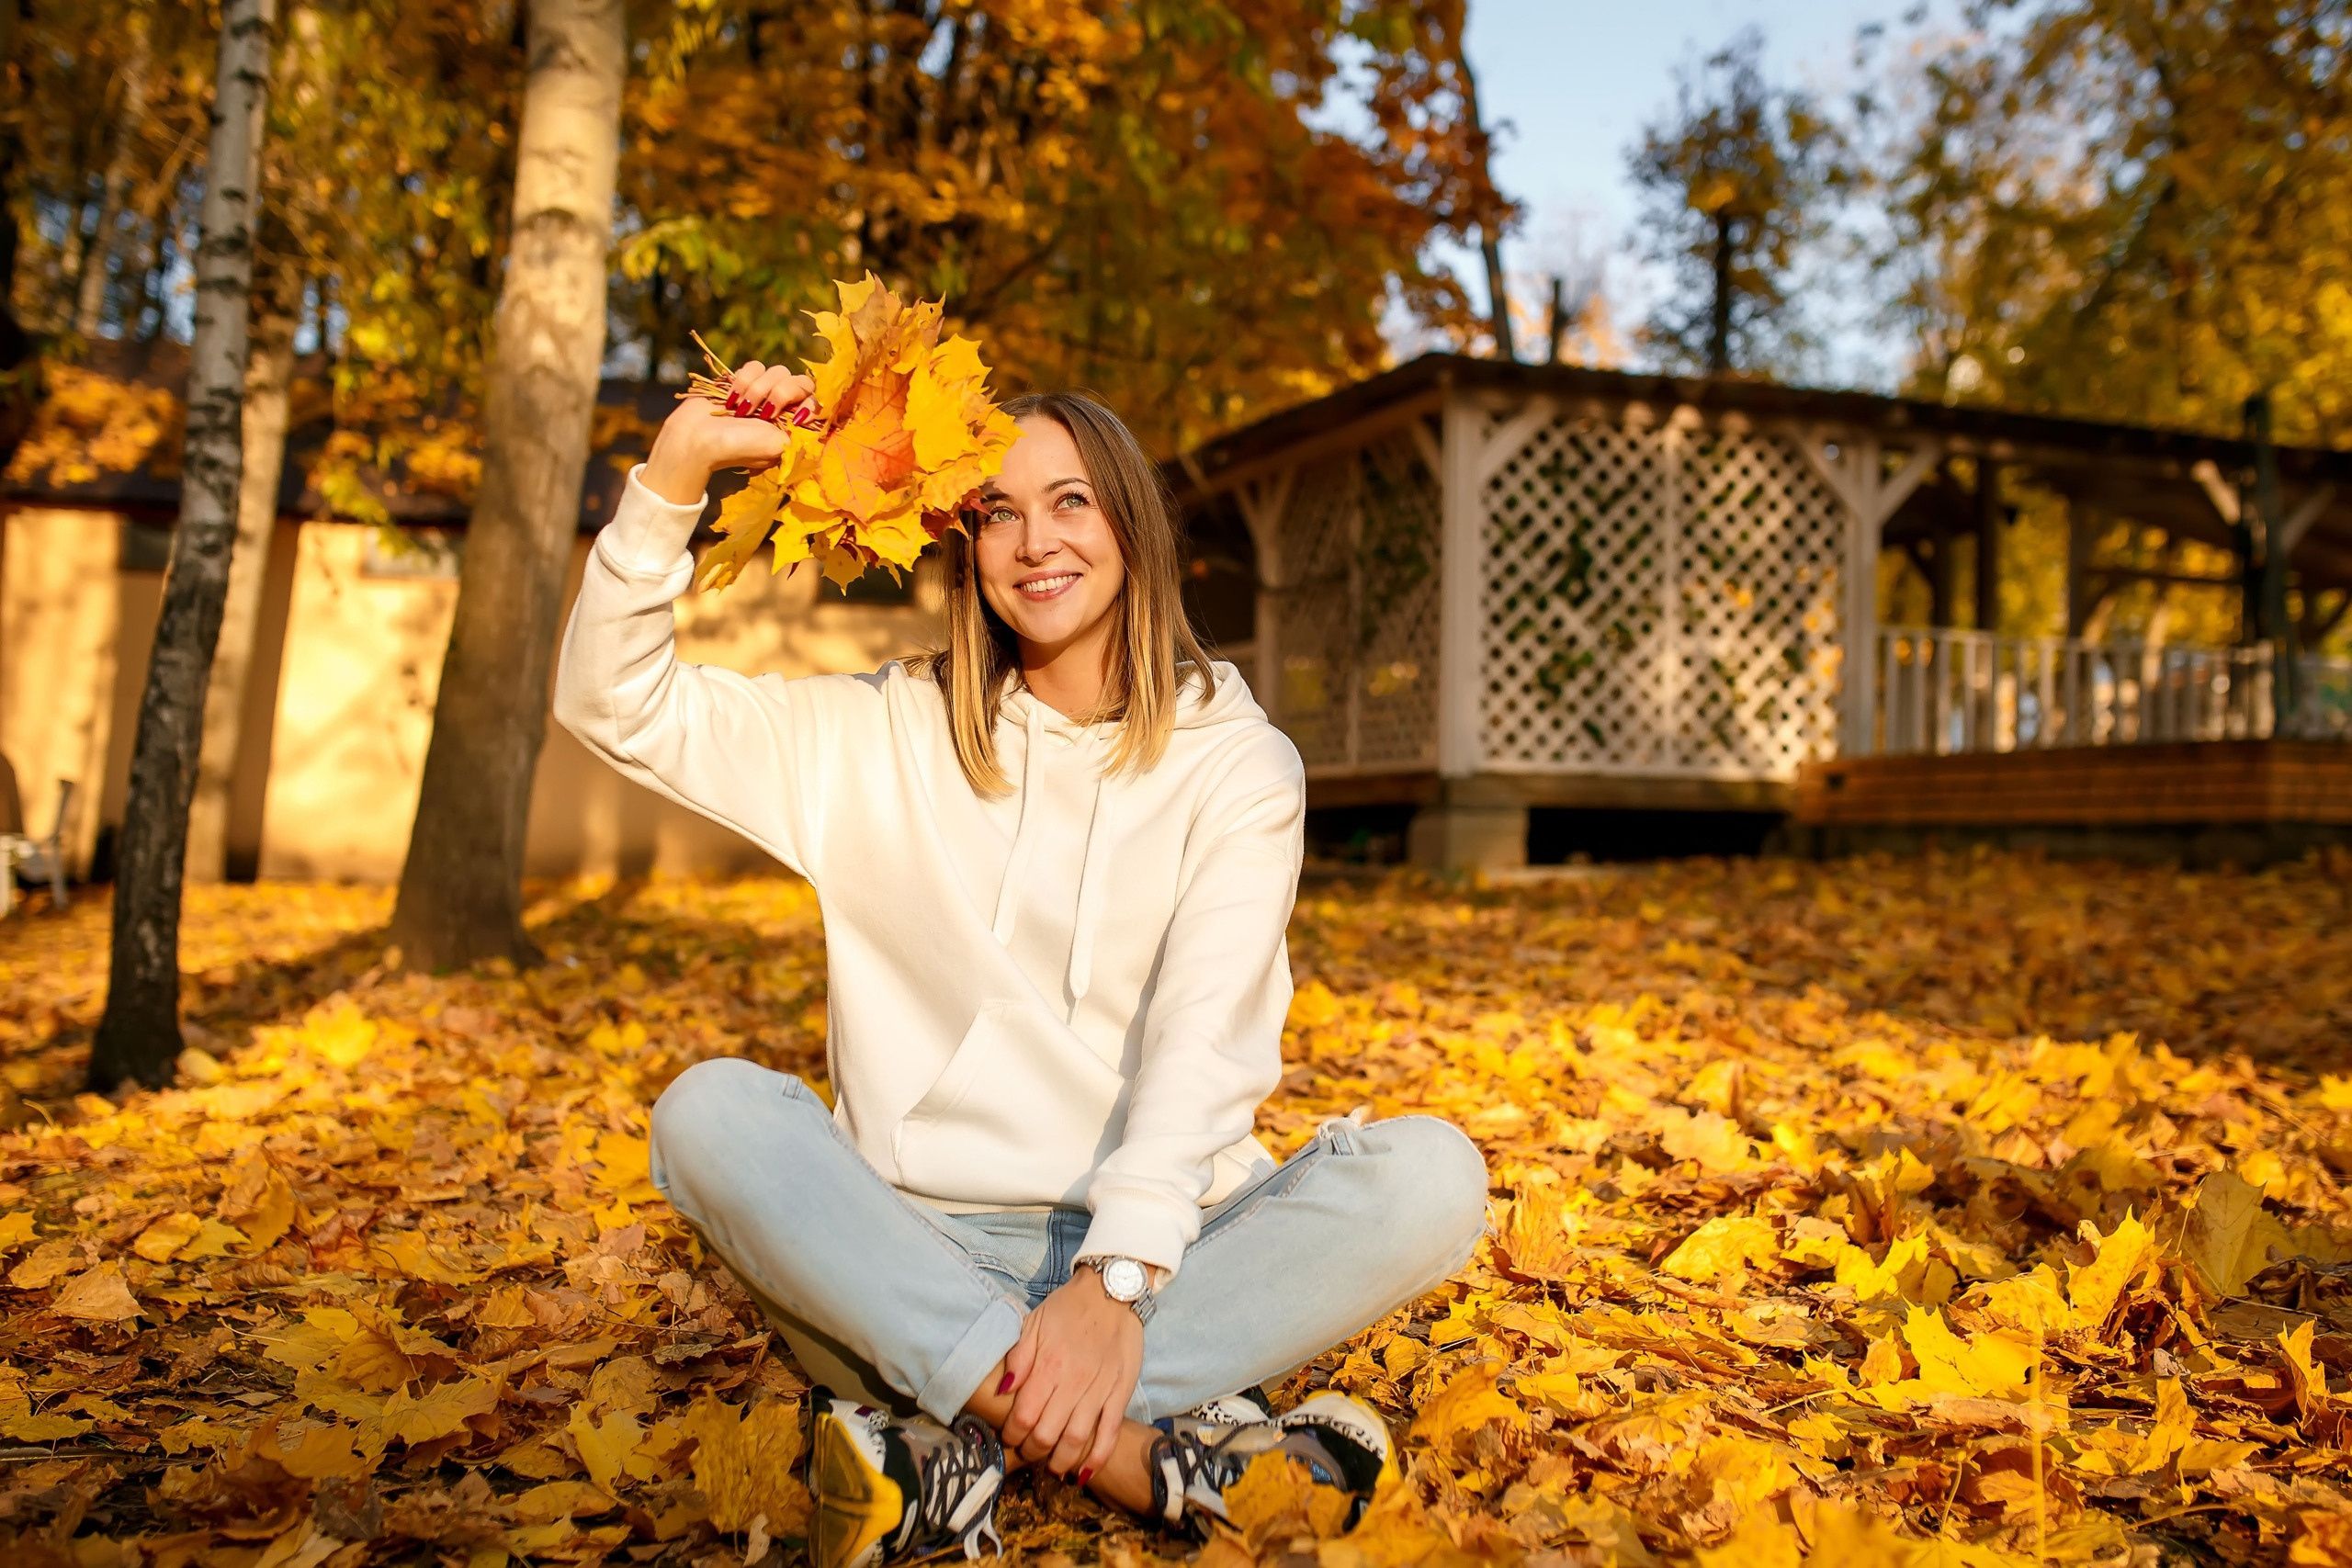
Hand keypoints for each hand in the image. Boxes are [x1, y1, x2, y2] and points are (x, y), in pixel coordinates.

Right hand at [639, 360, 816, 505]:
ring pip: (778, 371)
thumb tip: (815, 421)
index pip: (816, 402)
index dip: (809, 405)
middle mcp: (781, 407)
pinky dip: (744, 380)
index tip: (796, 419)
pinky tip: (732, 398)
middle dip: (783, 393)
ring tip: (742, 410)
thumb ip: (803, 434)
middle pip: (802, 381)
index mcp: (793, 425)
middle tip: (766, 412)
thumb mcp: (778, 447)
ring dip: (759, 390)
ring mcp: (762, 392)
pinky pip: (755, 366)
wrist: (698, 439)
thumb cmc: (738, 448)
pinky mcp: (742, 380)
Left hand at [998, 1265, 1142, 1481]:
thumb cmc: (1068, 1308)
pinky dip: (1096, 1457)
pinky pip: (1109, 1433)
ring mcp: (1100, 1390)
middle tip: (1028, 1453)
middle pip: (1047, 1435)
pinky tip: (1083, 1471)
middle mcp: (1073, 1382)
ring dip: (1060, 1462)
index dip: (1012, 1435)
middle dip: (1032, 1452)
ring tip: (1052, 1466)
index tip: (1009, 1438)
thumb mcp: (1034, 1323)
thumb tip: (1003, 1390)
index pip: (1023, 1416)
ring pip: (1076, 1440)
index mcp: (1048, 1365)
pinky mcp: (1121, 1392)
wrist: (1112, 1291)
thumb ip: (1018, 1358)